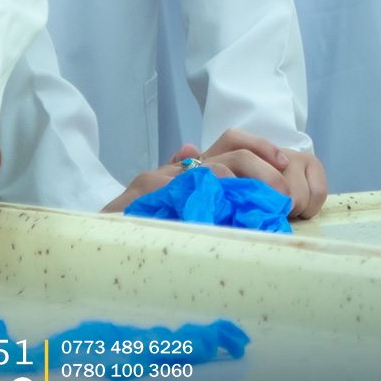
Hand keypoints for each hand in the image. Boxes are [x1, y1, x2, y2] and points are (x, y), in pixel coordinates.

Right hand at [101, 131, 327, 218]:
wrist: (94, 239)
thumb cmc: (142, 223)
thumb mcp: (180, 205)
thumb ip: (204, 189)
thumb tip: (194, 151)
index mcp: (190, 166)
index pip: (233, 141)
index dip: (262, 147)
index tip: (286, 165)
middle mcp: (176, 167)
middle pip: (233, 155)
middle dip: (265, 174)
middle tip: (281, 199)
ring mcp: (159, 180)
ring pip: (215, 171)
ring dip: (246, 189)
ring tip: (261, 208)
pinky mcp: (144, 196)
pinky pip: (185, 191)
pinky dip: (210, 199)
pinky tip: (223, 215)